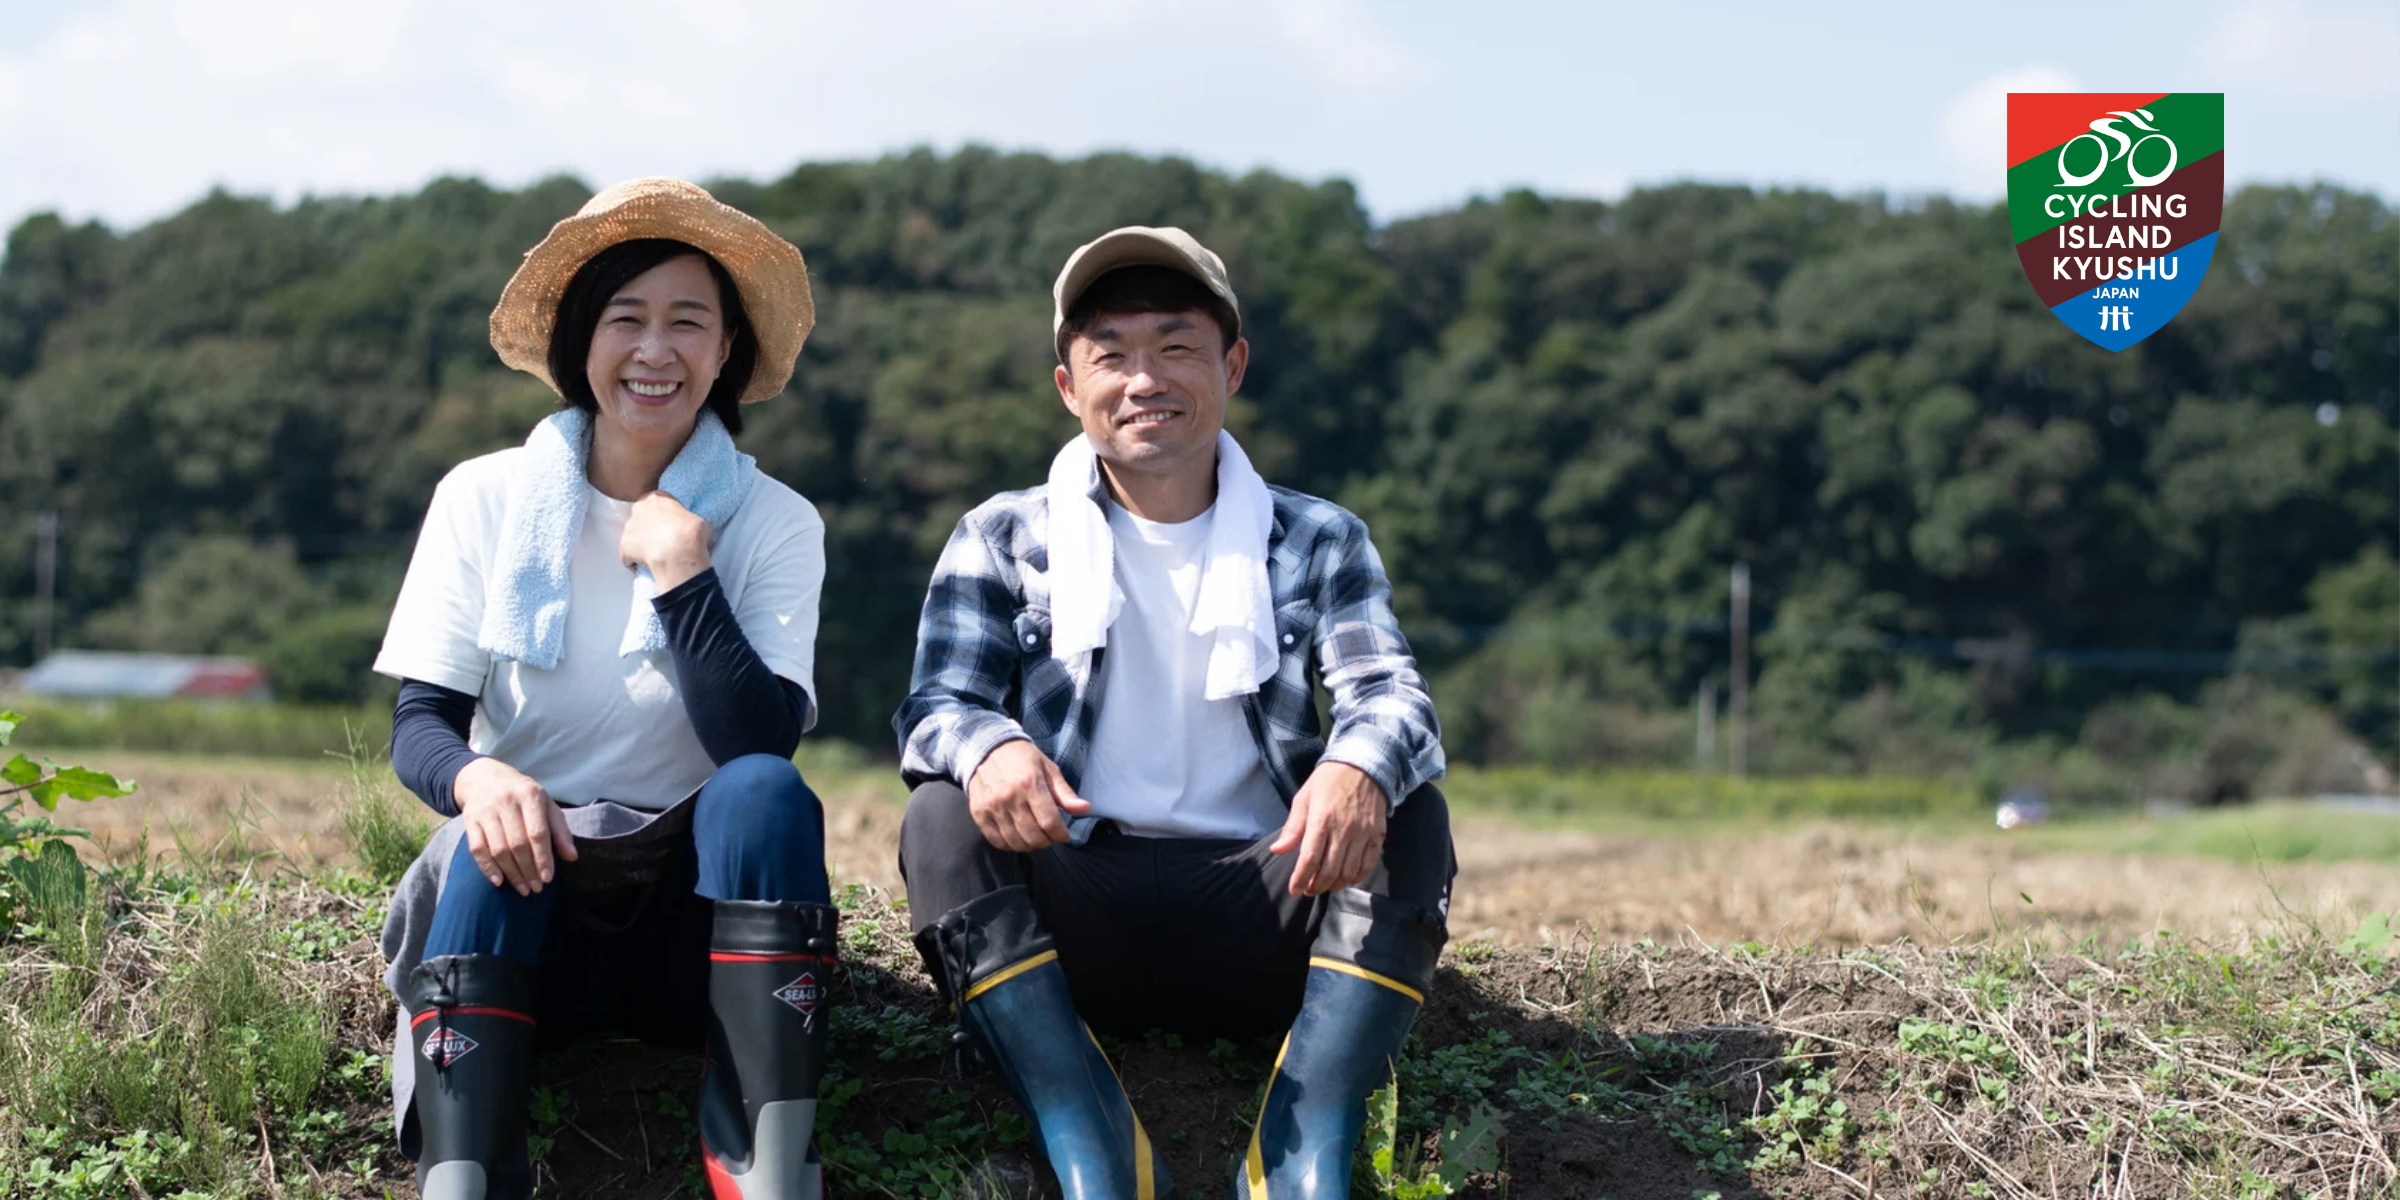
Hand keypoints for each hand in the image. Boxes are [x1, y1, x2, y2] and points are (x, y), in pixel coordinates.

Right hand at [453, 757, 577, 894]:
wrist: (484, 778)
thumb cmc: (523, 796)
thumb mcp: (546, 805)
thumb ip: (560, 830)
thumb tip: (572, 857)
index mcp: (530, 795)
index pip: (538, 832)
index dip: (543, 858)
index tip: (548, 878)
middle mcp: (506, 802)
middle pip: (517, 844)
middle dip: (528, 870)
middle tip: (536, 888)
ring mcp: (486, 811)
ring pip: (498, 849)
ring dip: (511, 873)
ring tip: (523, 889)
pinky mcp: (469, 820)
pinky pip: (477, 849)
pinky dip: (487, 868)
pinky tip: (498, 882)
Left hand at [619, 491, 713, 591]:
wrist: (678, 554)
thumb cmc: (692, 533)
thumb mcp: (700, 521)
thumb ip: (689, 522)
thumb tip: (692, 531)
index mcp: (656, 498)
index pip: (658, 501)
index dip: (666, 513)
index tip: (673, 523)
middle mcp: (638, 509)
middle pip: (642, 516)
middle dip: (649, 526)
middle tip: (663, 538)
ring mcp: (629, 528)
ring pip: (633, 535)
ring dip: (641, 543)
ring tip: (654, 555)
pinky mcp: (623, 547)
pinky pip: (627, 555)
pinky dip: (632, 561)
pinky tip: (642, 567)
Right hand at [965, 739, 1091, 852]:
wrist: (988, 748)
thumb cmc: (1023, 759)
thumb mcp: (1049, 769)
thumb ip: (1065, 793)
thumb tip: (1084, 809)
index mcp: (1030, 784)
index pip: (1050, 822)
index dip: (1061, 834)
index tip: (1064, 834)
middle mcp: (1010, 797)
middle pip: (1034, 836)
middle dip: (1047, 841)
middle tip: (1050, 835)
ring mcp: (992, 806)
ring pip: (1016, 842)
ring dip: (1030, 845)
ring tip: (1035, 837)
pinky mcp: (979, 813)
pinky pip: (997, 841)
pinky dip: (1011, 845)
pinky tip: (1018, 837)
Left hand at [1270, 761, 1386, 896]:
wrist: (1363, 764)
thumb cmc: (1328, 781)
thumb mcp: (1304, 797)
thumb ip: (1292, 827)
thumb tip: (1277, 850)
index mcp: (1321, 819)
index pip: (1309, 859)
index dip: (1300, 879)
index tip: (1294, 889)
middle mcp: (1344, 829)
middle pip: (1329, 871)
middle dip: (1316, 887)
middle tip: (1308, 890)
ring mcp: (1363, 834)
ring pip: (1348, 872)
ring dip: (1335, 885)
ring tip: (1325, 885)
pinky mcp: (1377, 835)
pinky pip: (1367, 865)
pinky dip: (1356, 878)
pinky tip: (1346, 878)